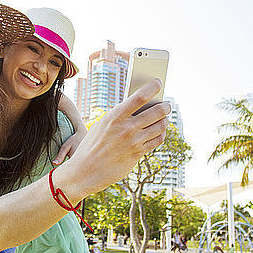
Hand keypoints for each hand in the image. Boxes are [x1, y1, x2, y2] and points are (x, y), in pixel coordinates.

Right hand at [58, 79, 169, 195]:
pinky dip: (161, 134)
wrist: (86, 170)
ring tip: (164, 117)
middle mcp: (127, 128)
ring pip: (160, 126)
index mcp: (115, 116)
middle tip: (167, 104)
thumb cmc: (92, 145)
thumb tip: (138, 108)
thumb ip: (118, 116)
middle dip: (165, 106)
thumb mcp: (101, 125)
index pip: (139, 97)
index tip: (158, 82)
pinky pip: (157, 140)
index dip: (152, 87)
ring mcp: (134, 142)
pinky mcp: (138, 154)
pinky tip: (160, 131)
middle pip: (156, 112)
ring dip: (165, 120)